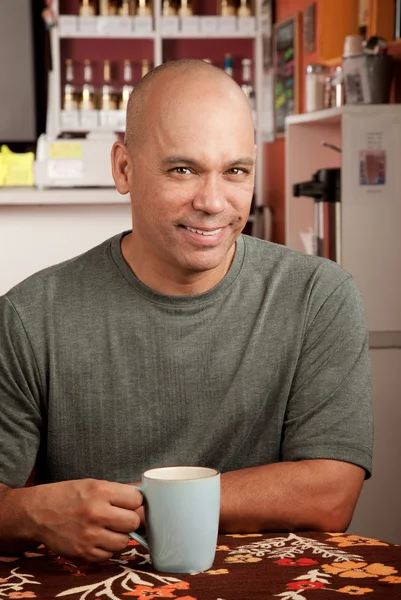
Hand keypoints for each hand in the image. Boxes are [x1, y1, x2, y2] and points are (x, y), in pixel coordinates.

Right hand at [25, 479, 142, 561]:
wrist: (38, 512)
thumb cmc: (68, 496)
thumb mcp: (93, 484)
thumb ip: (117, 492)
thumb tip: (143, 498)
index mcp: (101, 491)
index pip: (137, 500)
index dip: (135, 501)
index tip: (128, 503)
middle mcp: (97, 513)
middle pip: (134, 522)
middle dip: (129, 519)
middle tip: (120, 517)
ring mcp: (90, 535)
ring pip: (124, 541)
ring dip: (120, 536)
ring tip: (108, 529)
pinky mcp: (83, 553)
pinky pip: (109, 555)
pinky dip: (107, 548)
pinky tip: (98, 538)